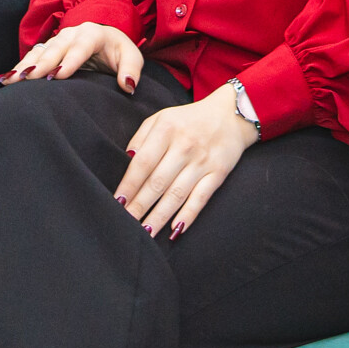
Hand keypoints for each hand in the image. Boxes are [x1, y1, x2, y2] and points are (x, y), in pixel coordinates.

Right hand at [8, 21, 143, 90]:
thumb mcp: (132, 58)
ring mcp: (57, 40)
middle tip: (30, 78)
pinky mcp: (48, 49)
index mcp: (93, 34)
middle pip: (56, 48)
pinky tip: (6, 80)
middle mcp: (72, 33)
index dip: (70, 60)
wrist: (107, 41)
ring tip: (12, 81)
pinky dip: (19, 68)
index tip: (59, 75)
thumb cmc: (119, 52)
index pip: (81, 47)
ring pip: (40, 51)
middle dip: (42, 63)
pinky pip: (31, 57)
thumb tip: (127, 85)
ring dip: (25, 66)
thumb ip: (131, 70)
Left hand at [115, 85, 258, 237]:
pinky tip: (175, 230)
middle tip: (125, 223)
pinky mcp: (219, 173)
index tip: (117, 203)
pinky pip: (201, 198)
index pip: (143, 163)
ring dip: (159, 216)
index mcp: (166, 129)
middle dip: (139, 206)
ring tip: (145, 233)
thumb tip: (126, 161)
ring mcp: (203, 161)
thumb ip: (141, 138)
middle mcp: (184, 146)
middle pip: (157, 182)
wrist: (231, 114)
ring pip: (177, 195)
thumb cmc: (188, 120)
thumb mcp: (162, 118)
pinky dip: (188, 215)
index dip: (129, 185)